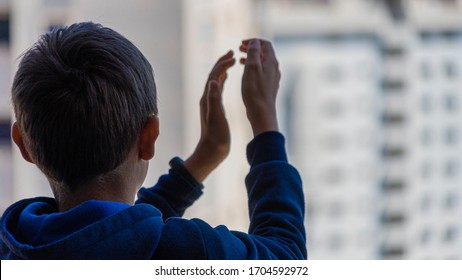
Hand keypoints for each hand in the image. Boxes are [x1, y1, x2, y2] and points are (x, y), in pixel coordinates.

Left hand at [184, 50, 235, 181]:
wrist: (210, 152)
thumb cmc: (216, 138)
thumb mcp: (216, 118)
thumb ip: (214, 99)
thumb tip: (214, 81)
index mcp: (208, 99)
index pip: (214, 76)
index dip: (223, 64)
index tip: (234, 56)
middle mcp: (207, 98)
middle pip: (213, 75)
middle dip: (222, 62)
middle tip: (232, 52)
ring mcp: (209, 103)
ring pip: (215, 81)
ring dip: (222, 69)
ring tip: (231, 60)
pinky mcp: (213, 108)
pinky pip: (217, 90)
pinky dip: (222, 80)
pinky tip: (226, 79)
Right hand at [240, 39, 279, 135]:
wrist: (261, 112)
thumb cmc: (254, 91)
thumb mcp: (251, 68)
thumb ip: (253, 53)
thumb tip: (255, 42)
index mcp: (271, 62)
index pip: (265, 44)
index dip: (253, 41)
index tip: (241, 43)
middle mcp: (274, 69)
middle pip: (264, 53)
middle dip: (252, 49)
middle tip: (239, 49)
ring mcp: (272, 78)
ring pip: (262, 63)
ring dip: (251, 59)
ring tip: (239, 60)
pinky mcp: (269, 87)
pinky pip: (262, 72)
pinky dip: (253, 68)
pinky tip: (245, 74)